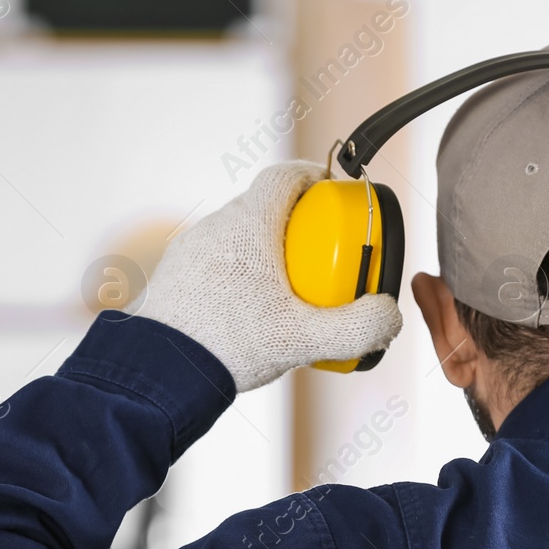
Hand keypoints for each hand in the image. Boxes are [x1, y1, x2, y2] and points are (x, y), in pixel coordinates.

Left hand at [139, 161, 401, 391]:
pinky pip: (215, 261)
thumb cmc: (226, 347)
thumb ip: (356, 328)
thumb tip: (389, 315)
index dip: (313, 177)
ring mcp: (190, 250)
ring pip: (238, 237)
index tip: (333, 193)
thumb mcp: (303, 340)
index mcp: (248, 225)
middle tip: (321, 258)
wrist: (159, 372)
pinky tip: (249, 312)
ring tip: (286, 292)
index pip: (284, 176)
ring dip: (265, 253)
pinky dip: (238, 274)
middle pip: (265, 209)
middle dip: (298, 226)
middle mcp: (215, 227)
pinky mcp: (175, 276)